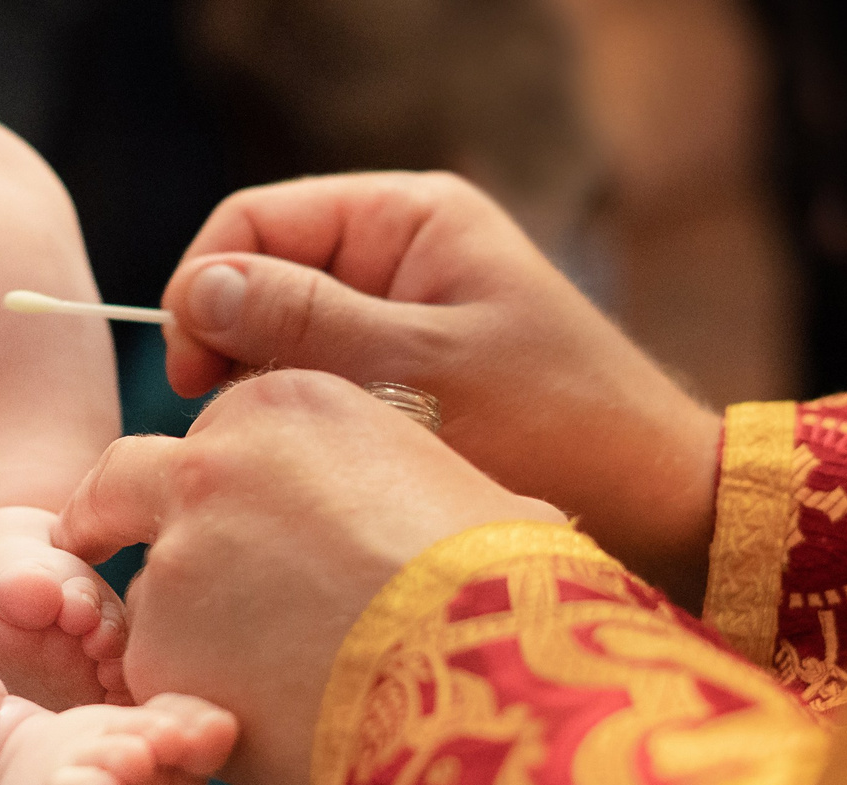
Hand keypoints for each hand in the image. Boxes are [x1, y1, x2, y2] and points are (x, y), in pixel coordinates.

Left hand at [55, 370, 564, 784]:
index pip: (220, 434)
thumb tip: (459, 517)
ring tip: (286, 684)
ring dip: (189, 633)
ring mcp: (174, 562)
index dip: (229, 482)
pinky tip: (279, 727)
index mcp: (286, 405)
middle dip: (119, 516)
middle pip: (129, 484)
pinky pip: (164, 683)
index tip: (232, 516)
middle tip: (112, 549)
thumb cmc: (506, 587)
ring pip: (152, 596)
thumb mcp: (467, 495)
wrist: (488, 685)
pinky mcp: (157, 656)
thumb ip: (412, 488)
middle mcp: (208, 466)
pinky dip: (202, 703)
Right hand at [159, 172, 722, 606]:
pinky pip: (319, 384)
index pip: (254, 223)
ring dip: (268, 394)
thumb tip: (199, 290)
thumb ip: (305, 324)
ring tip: (287, 455)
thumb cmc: (558, 427)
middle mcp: (396, 253)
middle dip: (232, 348)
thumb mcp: (420, 373)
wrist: (653, 504)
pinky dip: (304, 422)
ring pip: (281, 341)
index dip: (205, 290)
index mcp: (407, 217)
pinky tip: (318, 469)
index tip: (193, 377)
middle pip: (259, 279)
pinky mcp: (402, 377)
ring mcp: (397, 316)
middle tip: (236, 428)